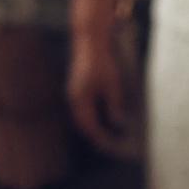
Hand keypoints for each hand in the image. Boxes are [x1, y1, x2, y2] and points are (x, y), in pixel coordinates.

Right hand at [66, 0, 137, 156]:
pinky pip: (80, 108)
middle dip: (93, 134)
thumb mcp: (112, 86)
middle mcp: (73, 98)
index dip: (99, 137)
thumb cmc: (101, 63)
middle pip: (81, 123)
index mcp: (80, 99)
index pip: (89, 125)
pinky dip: (88, 116)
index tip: (109, 146)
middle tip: (106, 143)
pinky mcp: (76, 87)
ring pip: (79, 116)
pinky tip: (97, 117)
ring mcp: (72, 92)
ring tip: (102, 133)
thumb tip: (116, 124)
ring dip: (89, 126)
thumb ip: (113, 106)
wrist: (88, 43)